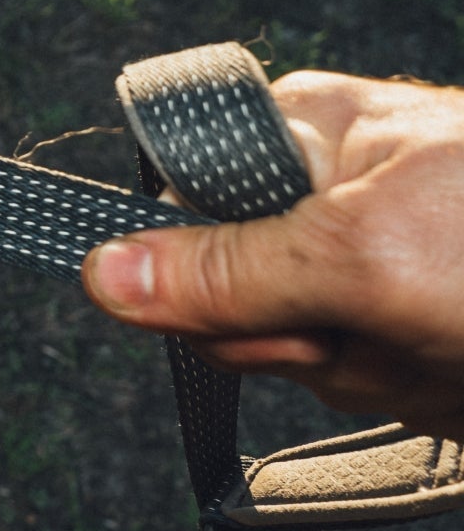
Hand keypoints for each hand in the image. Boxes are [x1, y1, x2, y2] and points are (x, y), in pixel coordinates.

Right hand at [81, 70, 463, 440]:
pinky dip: (429, 397)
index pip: (183, 208)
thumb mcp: (366, 254)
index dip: (208, 276)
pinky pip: (376, 389)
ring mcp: (384, 269)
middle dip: (315, 342)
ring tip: (453, 342)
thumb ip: (226, 270)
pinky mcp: (428, 332)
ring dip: (385, 376)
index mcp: (308, 133)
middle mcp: (335, 197)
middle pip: (242, 303)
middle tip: (392, 324)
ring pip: (311, 359)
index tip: (262, 305)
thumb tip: (102, 270)